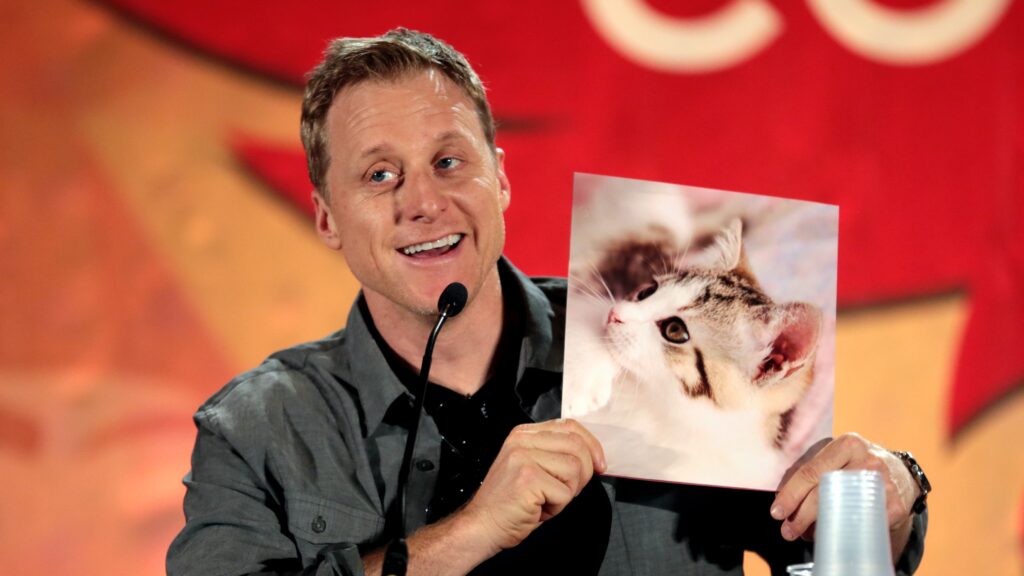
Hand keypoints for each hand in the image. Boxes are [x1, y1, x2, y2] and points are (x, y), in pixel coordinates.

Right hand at [458, 419, 605, 554]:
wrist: (482, 526)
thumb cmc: (510, 504)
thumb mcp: (534, 469)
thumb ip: (556, 454)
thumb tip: (593, 456)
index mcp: (524, 434)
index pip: (570, 426)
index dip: (592, 445)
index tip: (600, 464)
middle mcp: (522, 440)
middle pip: (577, 446)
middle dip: (583, 473)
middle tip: (566, 491)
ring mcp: (523, 457)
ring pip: (575, 468)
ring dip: (567, 492)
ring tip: (546, 499)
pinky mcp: (528, 477)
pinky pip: (565, 492)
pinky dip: (557, 507)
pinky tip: (538, 508)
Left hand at [770, 433, 919, 553]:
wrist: (903, 475)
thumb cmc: (859, 465)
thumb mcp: (839, 456)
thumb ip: (812, 469)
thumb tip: (782, 496)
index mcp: (847, 444)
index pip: (811, 472)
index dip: (790, 494)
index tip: (777, 512)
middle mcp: (867, 460)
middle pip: (824, 493)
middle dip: (801, 516)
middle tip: (787, 530)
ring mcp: (883, 484)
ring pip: (841, 511)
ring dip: (818, 528)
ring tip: (805, 535)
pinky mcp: (895, 506)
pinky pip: (861, 525)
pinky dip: (842, 533)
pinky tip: (831, 535)